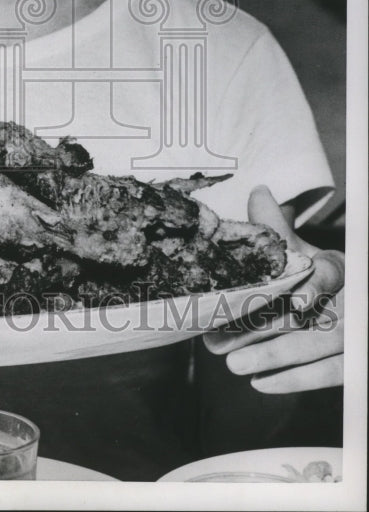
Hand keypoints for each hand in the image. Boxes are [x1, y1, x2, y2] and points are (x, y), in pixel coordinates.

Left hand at [203, 185, 343, 392]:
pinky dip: (296, 381)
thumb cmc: (318, 273)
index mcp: (340, 268)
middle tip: (220, 342)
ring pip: (318, 349)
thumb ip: (277, 227)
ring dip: (274, 359)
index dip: (313, 287)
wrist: (350, 297)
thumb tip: (258, 190)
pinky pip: (331, 376)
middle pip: (312, 319)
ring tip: (232, 364)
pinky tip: (261, 383)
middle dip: (264, 331)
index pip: (329, 274)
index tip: (296, 301)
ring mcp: (355, 334)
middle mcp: (352, 301)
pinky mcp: (355, 363)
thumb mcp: (303, 249)